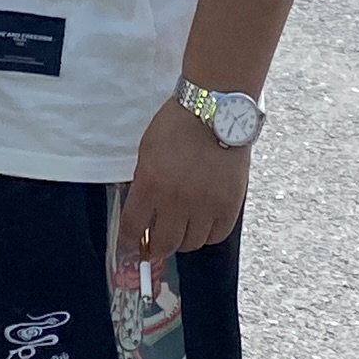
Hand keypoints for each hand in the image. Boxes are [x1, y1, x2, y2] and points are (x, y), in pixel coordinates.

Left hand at [111, 96, 250, 287]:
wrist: (216, 110)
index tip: (129, 246)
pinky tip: (202, 226)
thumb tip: (142, 210)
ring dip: (182, 241)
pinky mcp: (229, 205)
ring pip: (191, 244)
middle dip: (155, 248)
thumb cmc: (178, 124)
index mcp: (150, 184)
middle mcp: (177, 200)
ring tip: (180, 232)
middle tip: (154, 245)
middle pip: (163, 244)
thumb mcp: (147, 151)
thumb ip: (144, 182)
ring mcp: (205, 205)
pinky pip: (216, 236)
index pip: (133, 228)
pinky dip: (207, 235)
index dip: (128, 242)